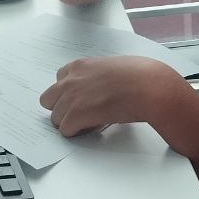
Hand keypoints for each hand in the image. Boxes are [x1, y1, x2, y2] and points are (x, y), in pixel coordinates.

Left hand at [40, 56, 178, 136]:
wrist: (149, 87)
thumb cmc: (140, 76)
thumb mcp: (113, 67)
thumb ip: (99, 76)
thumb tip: (102, 87)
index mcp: (80, 65)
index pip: (59, 79)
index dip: (68, 92)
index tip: (80, 98)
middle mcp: (71, 80)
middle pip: (48, 99)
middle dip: (62, 107)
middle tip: (79, 113)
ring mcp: (72, 98)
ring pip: (55, 117)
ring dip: (70, 122)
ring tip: (89, 123)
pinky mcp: (77, 115)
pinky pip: (65, 130)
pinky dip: (76, 132)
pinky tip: (92, 128)